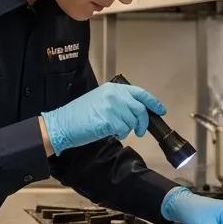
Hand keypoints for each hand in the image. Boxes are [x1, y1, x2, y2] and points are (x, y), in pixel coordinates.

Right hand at [40, 82, 165, 155]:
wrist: (62, 124)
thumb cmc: (78, 115)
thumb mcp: (99, 100)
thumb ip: (117, 101)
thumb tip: (135, 110)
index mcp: (113, 89)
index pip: (140, 93)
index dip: (153, 103)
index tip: (160, 110)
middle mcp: (114, 96)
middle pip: (140, 109)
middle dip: (143, 122)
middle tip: (141, 131)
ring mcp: (111, 108)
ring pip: (132, 121)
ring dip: (129, 129)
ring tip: (118, 131)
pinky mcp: (108, 121)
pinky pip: (123, 130)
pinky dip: (120, 134)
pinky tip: (111, 133)